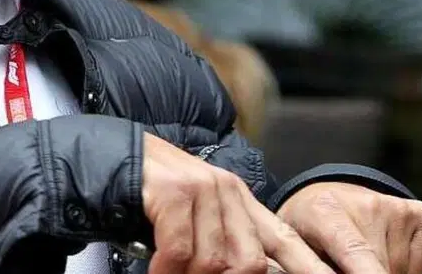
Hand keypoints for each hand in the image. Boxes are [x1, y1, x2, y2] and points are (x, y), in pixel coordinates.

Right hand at [142, 134, 335, 273]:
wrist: (110, 158)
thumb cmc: (151, 200)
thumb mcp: (196, 222)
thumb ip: (224, 247)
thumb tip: (243, 271)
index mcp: (241, 201)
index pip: (286, 241)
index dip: (312, 268)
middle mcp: (228, 192)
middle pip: (248, 263)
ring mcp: (203, 188)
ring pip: (214, 262)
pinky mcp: (175, 190)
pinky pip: (179, 251)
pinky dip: (166, 271)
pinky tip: (156, 273)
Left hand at [277, 182, 421, 273]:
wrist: (325, 198)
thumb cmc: (308, 229)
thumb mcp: (294, 247)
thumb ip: (309, 267)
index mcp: (325, 211)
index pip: (353, 251)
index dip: (368, 272)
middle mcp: (365, 204)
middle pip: (379, 268)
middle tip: (343, 267)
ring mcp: (395, 207)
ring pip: (400, 268)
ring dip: (383, 273)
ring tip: (361, 259)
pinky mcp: (419, 212)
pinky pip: (421, 261)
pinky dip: (406, 267)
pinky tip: (383, 251)